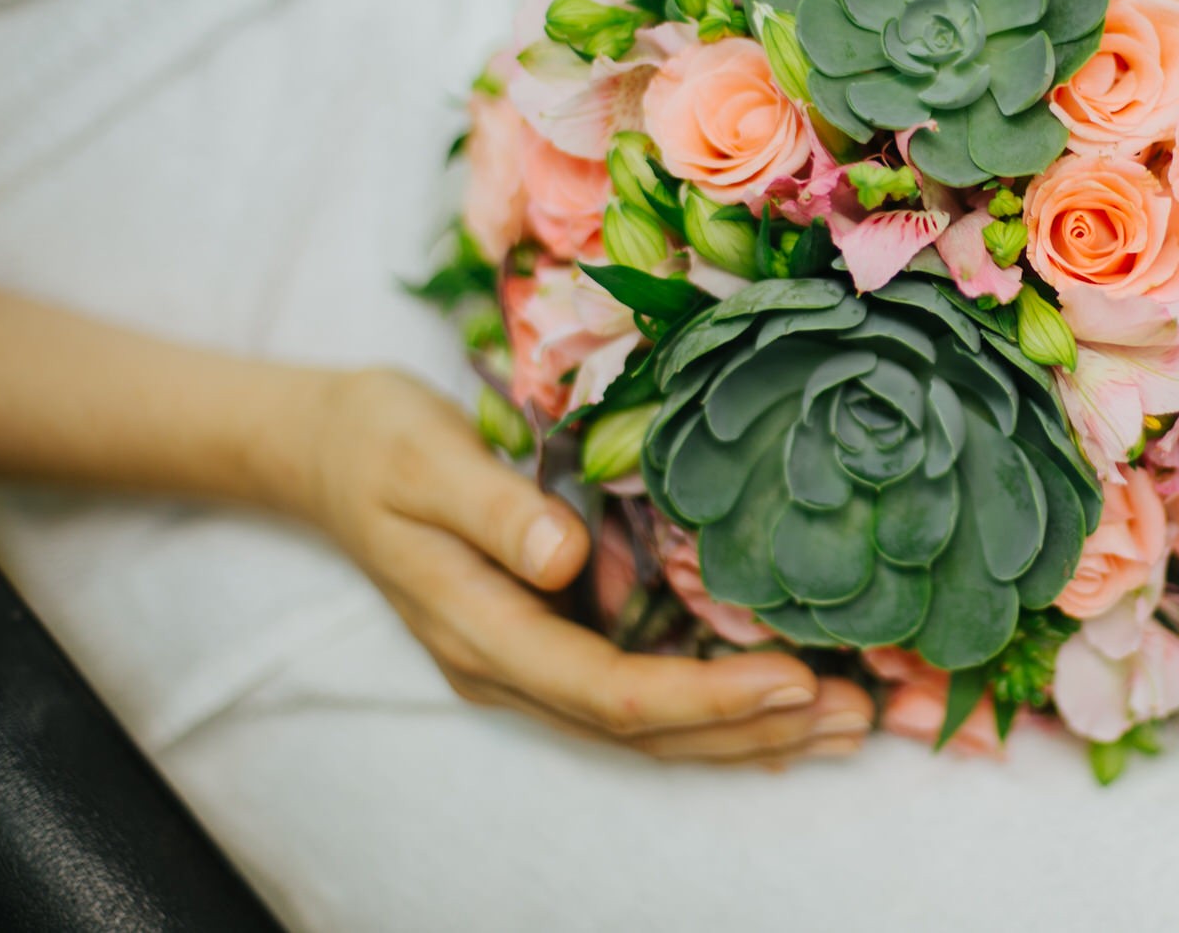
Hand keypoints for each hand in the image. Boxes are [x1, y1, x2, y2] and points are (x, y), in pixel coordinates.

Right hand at [292, 369, 873, 766]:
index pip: (610, 691)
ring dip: (746, 736)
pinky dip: (712, 713)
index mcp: (482, 632)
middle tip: (858, 719)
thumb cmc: (374, 442)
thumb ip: (494, 509)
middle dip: (752, 732)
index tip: (795, 679)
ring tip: (845, 728)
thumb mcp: (422, 457)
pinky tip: (778, 711)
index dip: (706, 698)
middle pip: (643, 733)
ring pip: (647, 731)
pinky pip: (637, 700)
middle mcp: (509, 667)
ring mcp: (526, 663)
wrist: (320, 452)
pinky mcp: (546, 640)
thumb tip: (566, 558)